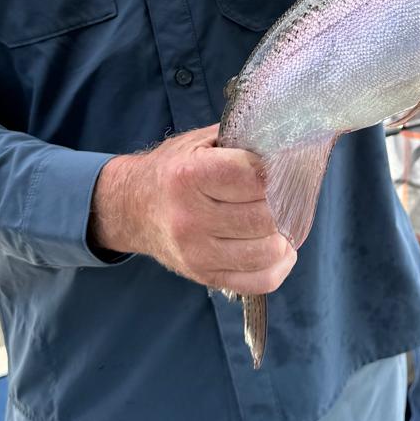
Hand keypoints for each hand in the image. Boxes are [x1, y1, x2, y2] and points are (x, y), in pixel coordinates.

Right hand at [89, 124, 294, 293]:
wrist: (133, 208)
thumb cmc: (173, 170)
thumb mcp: (199, 142)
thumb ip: (239, 139)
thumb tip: (286, 145)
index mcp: (188, 177)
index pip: (254, 177)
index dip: (275, 171)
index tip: (277, 168)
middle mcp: (190, 218)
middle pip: (265, 216)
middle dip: (282, 203)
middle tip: (282, 194)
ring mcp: (197, 253)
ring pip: (268, 251)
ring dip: (283, 234)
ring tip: (280, 220)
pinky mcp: (205, 276)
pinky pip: (261, 281)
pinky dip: (279, 265)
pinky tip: (276, 247)